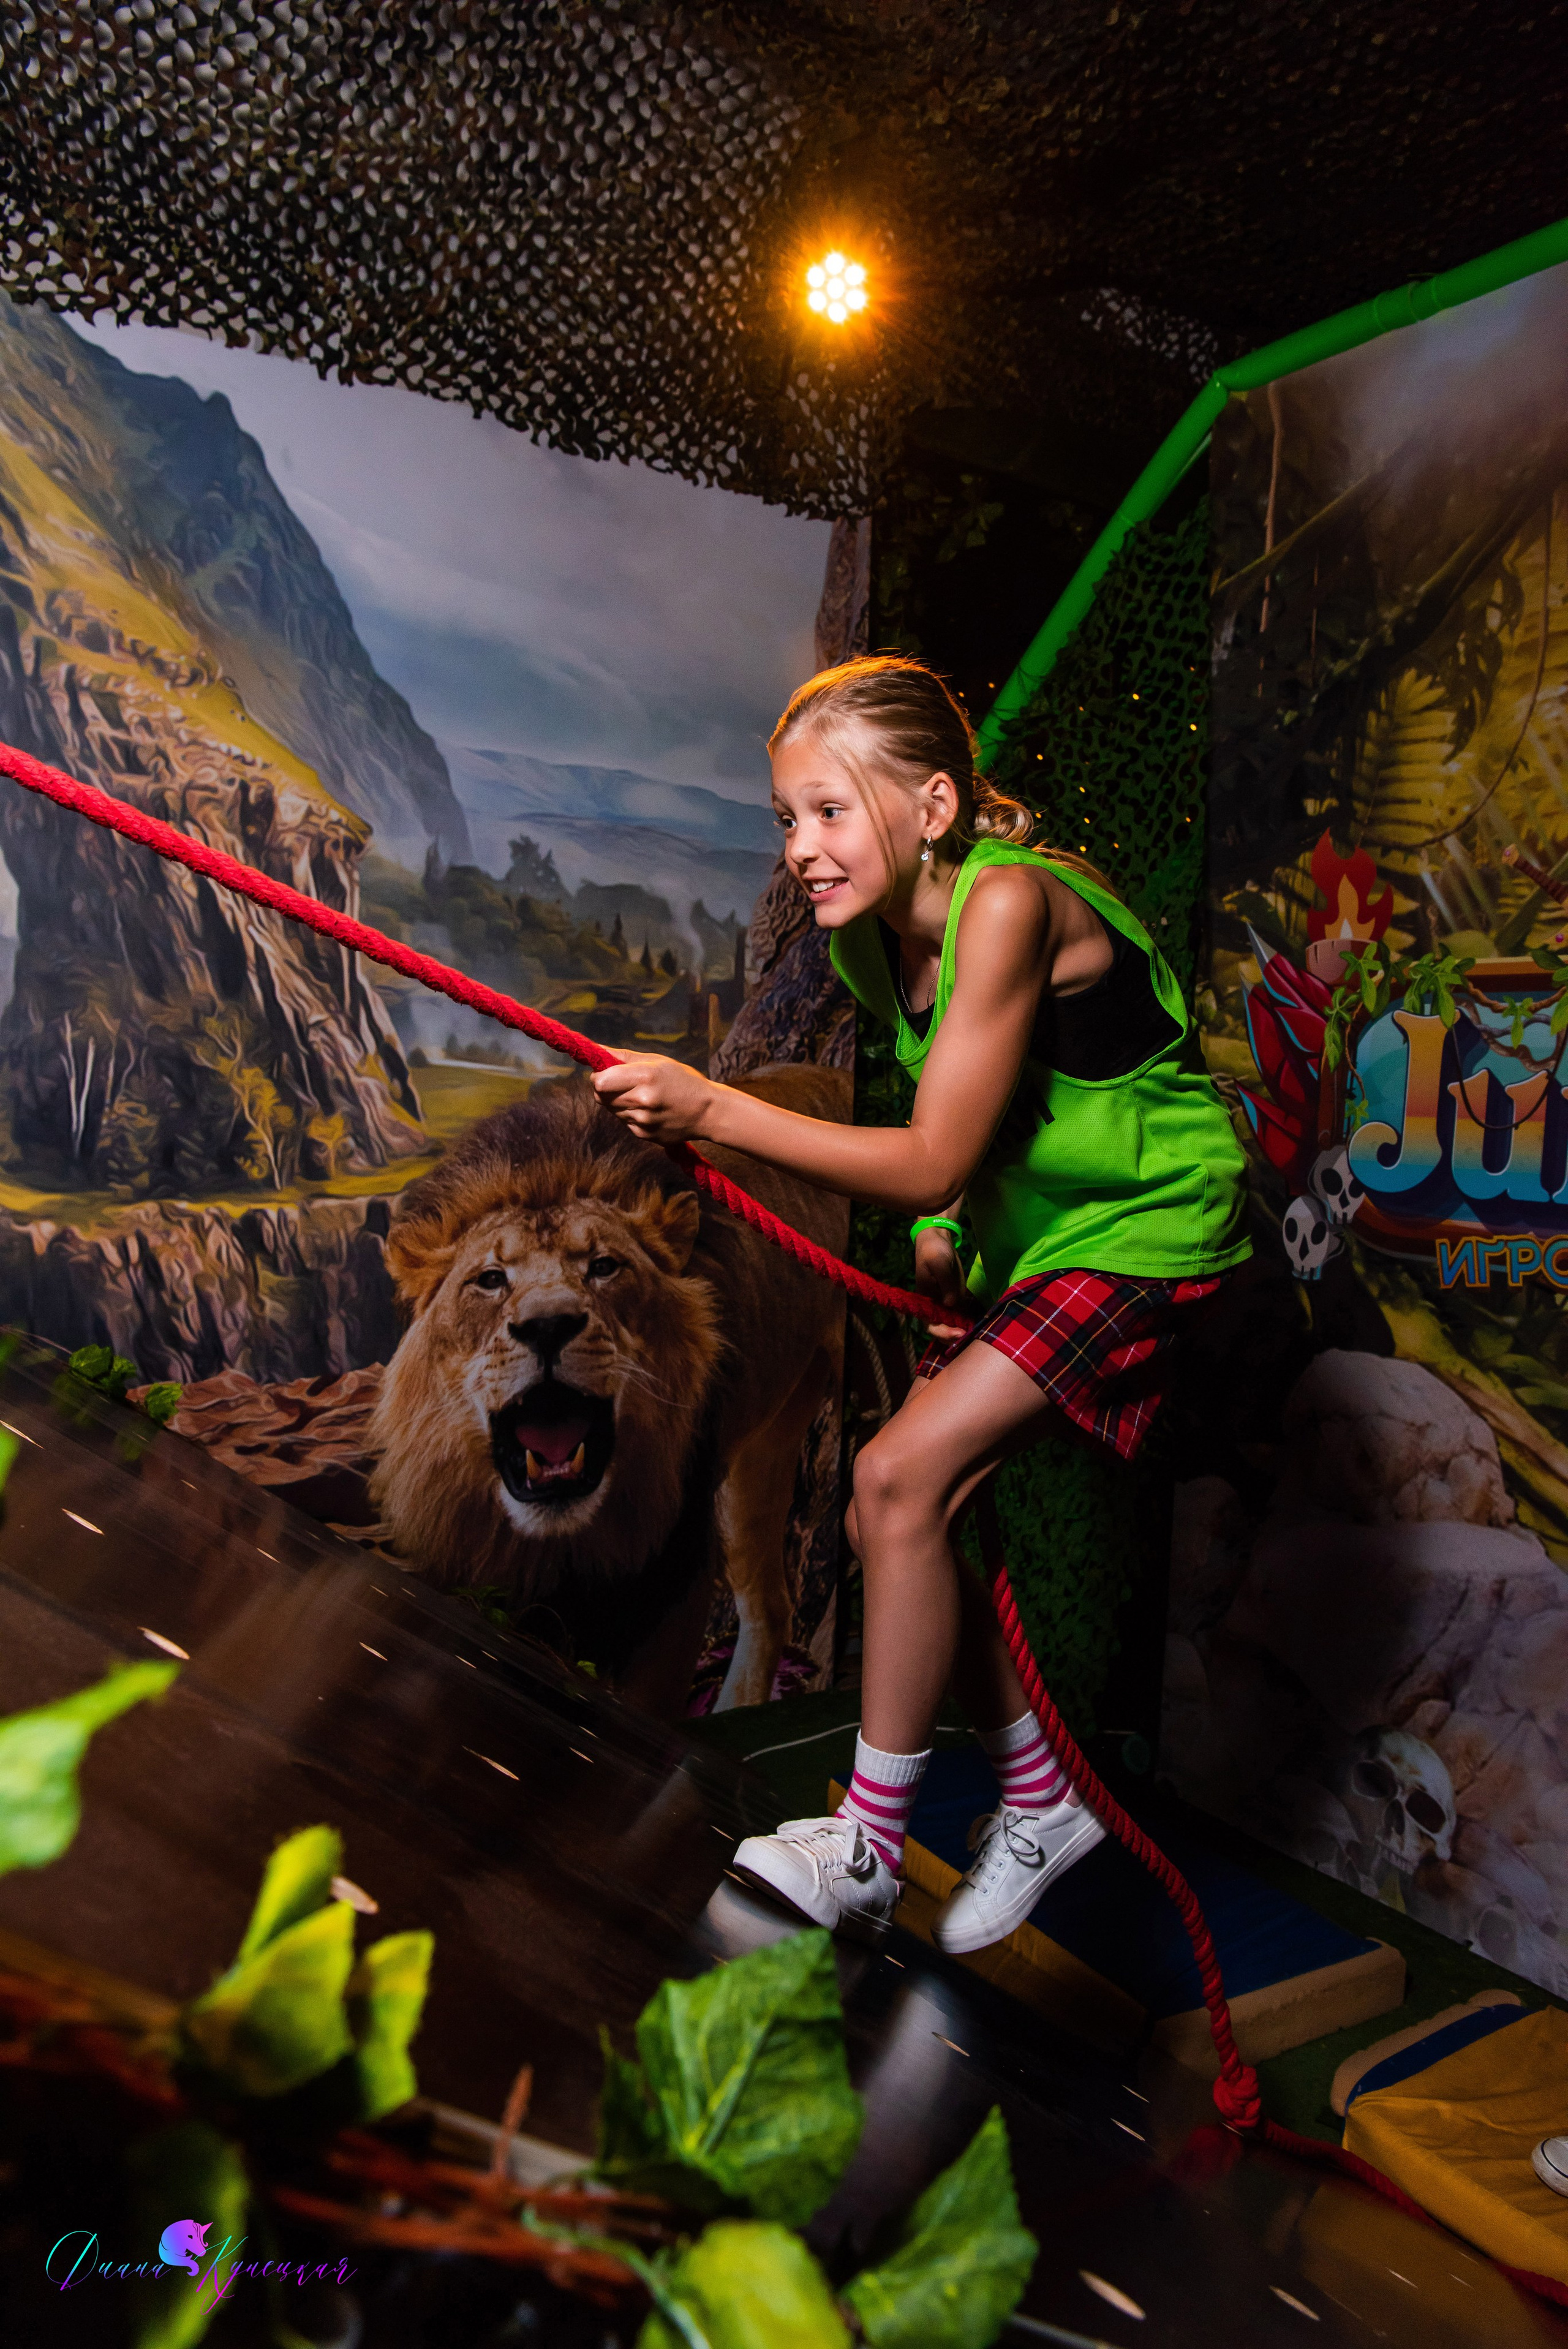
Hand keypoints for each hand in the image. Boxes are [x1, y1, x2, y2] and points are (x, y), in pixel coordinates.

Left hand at [592, 1053, 717, 1142]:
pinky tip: (649, 1110)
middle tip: (623, 1084)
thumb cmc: (683, 1080)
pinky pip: (624, 1122)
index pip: (600, 1082)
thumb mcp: (658, 1061)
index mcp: (645, 1076)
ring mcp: (642, 1120)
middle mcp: (642, 1100)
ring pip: (611, 1109)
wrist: (708, 1112)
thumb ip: (624, 1057)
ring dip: (618, 1102)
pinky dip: (630, 1114)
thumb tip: (597, 1050)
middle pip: (601, 1096)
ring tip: (643, 1097)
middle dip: (606, 1088)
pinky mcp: (644, 1134)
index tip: (604, 1073)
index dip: (598, 1077)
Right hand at [913, 1229, 969, 1339]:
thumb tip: (951, 1304)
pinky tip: (983, 1320)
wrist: (939, 1240)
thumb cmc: (933, 1250)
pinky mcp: (958, 1298)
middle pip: (943, 1330)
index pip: (930, 1325)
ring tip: (979, 1331)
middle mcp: (935, 1306)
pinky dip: (971, 1320)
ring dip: (965, 1330)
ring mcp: (947, 1303)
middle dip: (955, 1337)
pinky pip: (964, 1314)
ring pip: (955, 1325)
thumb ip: (945, 1283)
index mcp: (924, 1301)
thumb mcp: (938, 1262)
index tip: (958, 1333)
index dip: (942, 1332)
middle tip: (970, 1335)